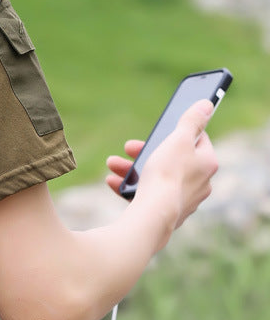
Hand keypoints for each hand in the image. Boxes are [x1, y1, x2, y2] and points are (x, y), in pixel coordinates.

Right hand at [107, 99, 217, 229]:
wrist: (154, 215)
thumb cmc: (166, 175)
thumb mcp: (178, 139)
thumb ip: (191, 120)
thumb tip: (207, 104)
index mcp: (207, 164)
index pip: (197, 140)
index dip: (176, 132)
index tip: (160, 131)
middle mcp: (200, 183)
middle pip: (172, 160)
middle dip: (145, 152)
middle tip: (128, 147)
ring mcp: (183, 201)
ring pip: (157, 178)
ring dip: (132, 169)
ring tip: (113, 164)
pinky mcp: (168, 215)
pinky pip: (148, 196)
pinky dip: (132, 188)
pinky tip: (114, 183)